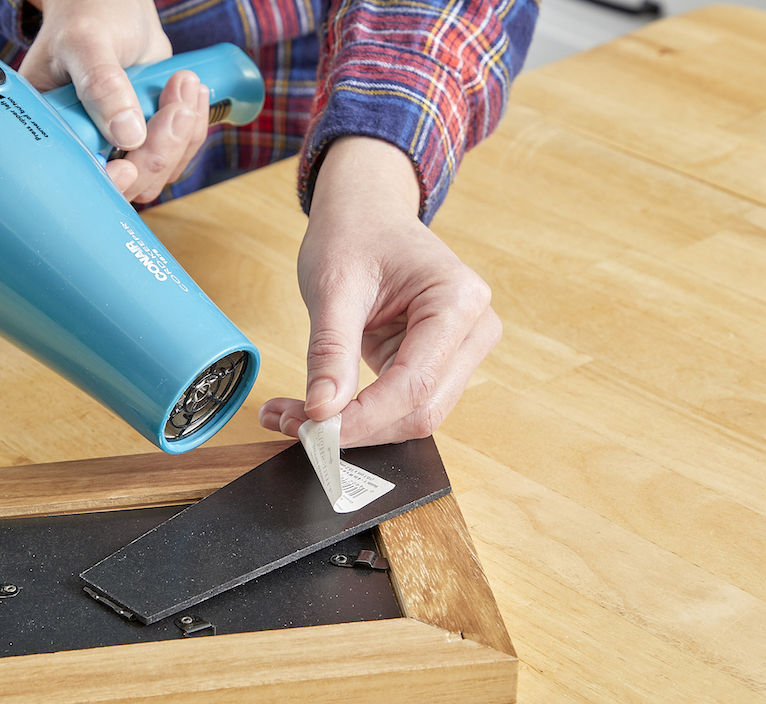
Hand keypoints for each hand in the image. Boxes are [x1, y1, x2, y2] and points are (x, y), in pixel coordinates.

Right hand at [20, 0, 209, 201]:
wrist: (116, 5)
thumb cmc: (88, 13)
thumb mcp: (87, 42)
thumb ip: (102, 85)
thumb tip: (127, 135)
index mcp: (53, 127)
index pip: (79, 177)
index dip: (106, 182)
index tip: (126, 166)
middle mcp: (84, 144)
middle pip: (128, 182)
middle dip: (158, 149)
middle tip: (174, 103)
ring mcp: (118, 145)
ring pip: (157, 173)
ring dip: (181, 138)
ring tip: (184, 85)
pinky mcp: (148, 138)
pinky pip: (177, 155)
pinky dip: (192, 129)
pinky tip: (191, 93)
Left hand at [259, 137, 501, 446]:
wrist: (367, 212)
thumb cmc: (356, 233)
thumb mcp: (334, 285)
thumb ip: (331, 350)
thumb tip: (322, 412)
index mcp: (458, 300)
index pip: (415, 382)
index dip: (364, 416)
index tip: (314, 430)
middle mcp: (474, 329)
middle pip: (421, 409)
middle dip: (357, 427)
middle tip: (292, 425)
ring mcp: (461, 350)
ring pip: (413, 416)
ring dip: (355, 427)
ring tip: (291, 416)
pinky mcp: (437, 364)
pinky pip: (401, 405)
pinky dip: (357, 415)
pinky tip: (313, 410)